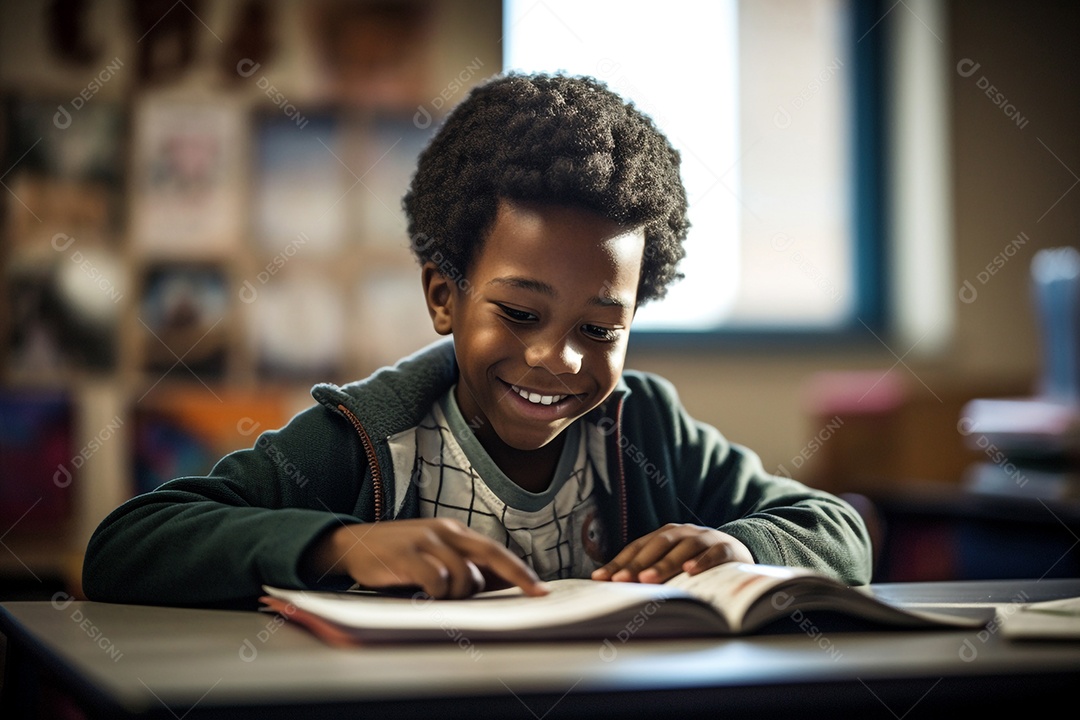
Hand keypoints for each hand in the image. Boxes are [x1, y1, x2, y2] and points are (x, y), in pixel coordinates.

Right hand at [307, 518, 548, 598]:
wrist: (353, 544)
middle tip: (534, 593)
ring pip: (463, 575)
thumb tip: (497, 584)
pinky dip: (436, 593)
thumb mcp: (434, 554)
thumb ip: (462, 565)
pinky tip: (425, 594)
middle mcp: (445, 532)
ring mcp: (426, 541)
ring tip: (439, 596)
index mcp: (454, 532)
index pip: (495, 551)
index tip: (540, 589)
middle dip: (517, 576)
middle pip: (490, 554)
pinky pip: (435, 580)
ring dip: (458, 594)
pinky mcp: (406, 555)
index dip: (520, 570)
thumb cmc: (398, 555)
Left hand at [590, 523, 753, 583]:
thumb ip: (651, 570)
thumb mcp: (673, 563)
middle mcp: (683, 532)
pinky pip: (713, 553)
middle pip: (657, 546)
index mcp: (666, 535)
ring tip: (647, 579)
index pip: (637, 547)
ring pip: (682, 549)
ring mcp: (704, 538)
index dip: (619, 562)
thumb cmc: (697, 561)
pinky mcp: (726, 547)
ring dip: (664, 564)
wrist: (739, 551)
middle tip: (621, 580)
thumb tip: (617, 587)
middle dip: (637, 564)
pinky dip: (701, 561)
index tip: (601, 578)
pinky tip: (690, 571)